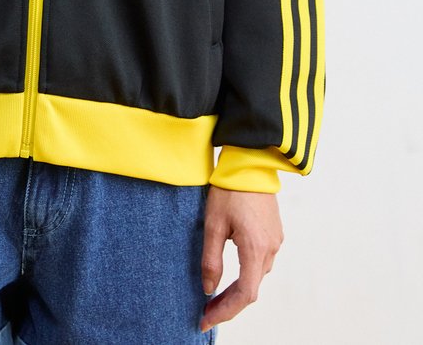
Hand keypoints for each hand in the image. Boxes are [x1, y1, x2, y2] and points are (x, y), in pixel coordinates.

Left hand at [199, 186, 282, 331]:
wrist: (249, 162)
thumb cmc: (229, 190)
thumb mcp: (213, 224)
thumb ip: (211, 259)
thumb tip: (209, 289)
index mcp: (255, 249)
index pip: (244, 295)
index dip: (226, 312)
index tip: (206, 320)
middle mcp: (270, 249)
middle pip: (251, 289)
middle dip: (229, 304)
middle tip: (206, 312)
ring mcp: (275, 241)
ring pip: (257, 276)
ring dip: (238, 290)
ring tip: (215, 296)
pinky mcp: (275, 233)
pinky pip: (261, 262)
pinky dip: (246, 274)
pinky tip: (232, 274)